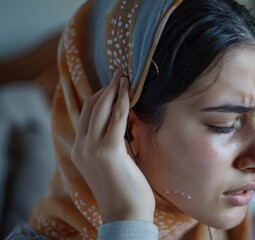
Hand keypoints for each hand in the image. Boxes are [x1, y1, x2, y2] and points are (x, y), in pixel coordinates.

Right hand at [71, 70, 154, 222]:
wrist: (126, 214)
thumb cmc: (125, 189)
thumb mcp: (114, 161)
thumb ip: (114, 142)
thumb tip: (125, 120)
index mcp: (79, 150)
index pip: (86, 115)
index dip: (99, 96)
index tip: (113, 84)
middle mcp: (81, 147)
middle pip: (90, 107)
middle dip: (105, 88)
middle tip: (119, 74)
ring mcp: (91, 149)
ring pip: (100, 108)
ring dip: (113, 90)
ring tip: (125, 77)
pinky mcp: (108, 151)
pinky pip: (115, 118)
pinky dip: (122, 100)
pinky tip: (129, 90)